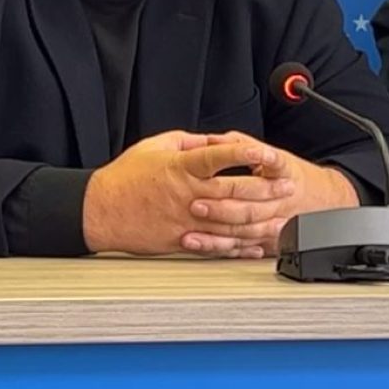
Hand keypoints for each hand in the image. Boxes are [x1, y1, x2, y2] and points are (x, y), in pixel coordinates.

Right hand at [81, 130, 293, 257]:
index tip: (266, 151)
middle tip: (287, 186)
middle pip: (234, 191)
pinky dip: (239, 246)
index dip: (244, 153)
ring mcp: (186, 220)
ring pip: (231, 222)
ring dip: (261, 220)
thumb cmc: (125, 178)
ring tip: (281, 219)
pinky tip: (255, 245)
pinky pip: (216, 246)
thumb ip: (189, 142)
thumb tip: (214, 141)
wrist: (101, 211)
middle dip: (266, 189)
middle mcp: (186, 195)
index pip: (218, 157)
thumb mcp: (155, 147)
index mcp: (180, 168)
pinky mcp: (182, 241)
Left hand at [183, 131, 359, 256]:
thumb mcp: (272, 154)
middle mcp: (280, 200)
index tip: (229, 164)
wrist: (324, 200)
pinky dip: (221, 248)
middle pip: (252, 206)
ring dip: (217, 233)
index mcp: (284, 173)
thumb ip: (242, 145)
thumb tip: (212, 139)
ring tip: (192, 233)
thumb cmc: (291, 175)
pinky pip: (243, 247)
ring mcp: (275, 223)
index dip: (251, 163)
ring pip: (245, 231)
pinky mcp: (268, 240)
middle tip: (195, 205)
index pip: (271, 166)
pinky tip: (203, 245)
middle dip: (222, 207)